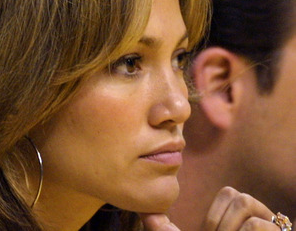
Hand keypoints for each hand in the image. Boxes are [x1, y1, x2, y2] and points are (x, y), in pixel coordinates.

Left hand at [140, 186, 281, 230]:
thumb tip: (147, 214)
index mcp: (242, 219)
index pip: (230, 193)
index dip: (214, 215)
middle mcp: (262, 221)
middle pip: (241, 198)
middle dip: (221, 223)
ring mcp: (272, 230)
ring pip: (248, 205)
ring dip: (229, 229)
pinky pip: (257, 224)